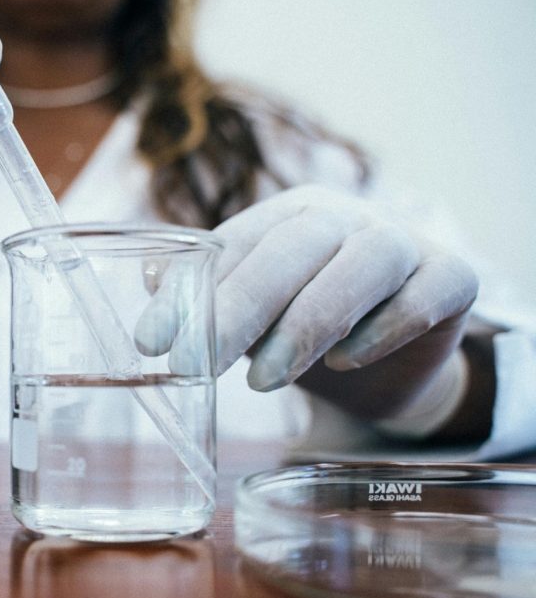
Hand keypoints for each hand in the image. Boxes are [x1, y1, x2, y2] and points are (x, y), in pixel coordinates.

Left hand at [140, 185, 478, 423]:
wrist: (389, 360)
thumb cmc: (305, 326)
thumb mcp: (249, 317)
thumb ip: (206, 297)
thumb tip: (146, 279)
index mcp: (287, 215)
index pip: (234, 244)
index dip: (192, 293)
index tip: (153, 343)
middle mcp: (345, 217)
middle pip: (294, 247)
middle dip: (241, 309)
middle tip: (203, 367)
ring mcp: (403, 241)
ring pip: (363, 263)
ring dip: (309, 323)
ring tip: (266, 382)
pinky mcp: (452, 277)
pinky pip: (425, 294)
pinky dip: (384, 327)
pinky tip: (345, 363)